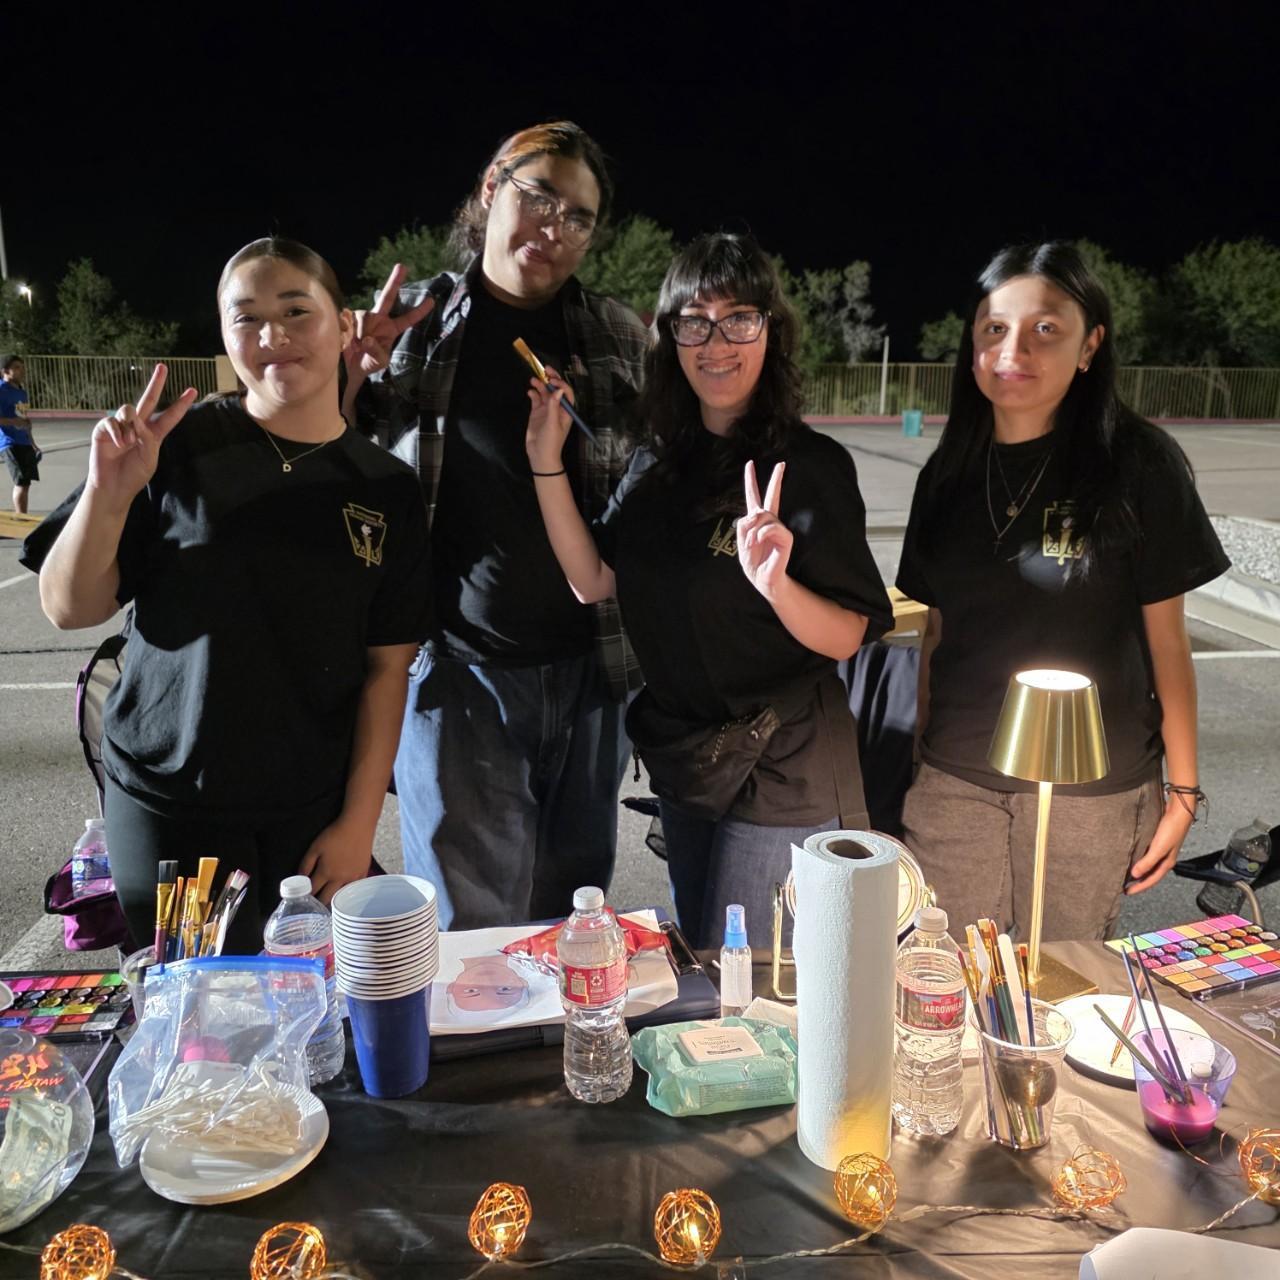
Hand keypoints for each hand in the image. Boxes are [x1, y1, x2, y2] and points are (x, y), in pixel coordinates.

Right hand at [87, 364, 196, 510]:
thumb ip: (147, 438)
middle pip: (148, 399)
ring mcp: (120, 426)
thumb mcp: (149, 458)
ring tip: (128, 444)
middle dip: (156, 383)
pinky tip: (119, 445)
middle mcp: (137, 426)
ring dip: (130, 427)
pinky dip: (117, 433)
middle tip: (163, 366)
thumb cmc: (133, 476)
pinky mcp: (104, 430)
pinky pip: (112, 421)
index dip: (181, 404)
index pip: (169, 416)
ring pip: (128, 409)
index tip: (192, 390)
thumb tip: (135, 419)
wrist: (113, 486)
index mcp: (153, 435)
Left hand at [297, 816, 374, 904]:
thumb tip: (300, 879)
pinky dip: (347, 893)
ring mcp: (353, 878)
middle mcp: (339, 879)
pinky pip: (354, 889)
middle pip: (327, 899)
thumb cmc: (334, 835)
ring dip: (333, 900)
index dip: (306, 897)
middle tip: (314, 904)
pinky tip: (344, 892)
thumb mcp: (315, 847)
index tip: (302, 899)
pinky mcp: (363, 873)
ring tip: (328, 901)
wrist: (357, 826)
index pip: (313, 892)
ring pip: (341, 897)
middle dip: (318, 903)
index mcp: (326, 872)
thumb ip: (305, 865)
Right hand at [345, 262, 436, 379]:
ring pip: (362, 317)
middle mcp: (378, 319)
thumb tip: (367, 339)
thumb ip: (376, 351)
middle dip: (394, 281)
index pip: (407, 319)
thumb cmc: (368, 364)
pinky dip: (347, 333)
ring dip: (358, 333)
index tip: (431, 301)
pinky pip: (347, 321)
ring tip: (355, 346)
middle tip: (403, 266)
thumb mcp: (378, 362)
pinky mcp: (348, 317)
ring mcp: (363, 317)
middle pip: (387, 297)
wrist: (349, 368)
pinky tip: (345, 341)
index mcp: (390, 329)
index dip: (418, 311)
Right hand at [525, 366, 573, 471]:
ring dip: (540, 385)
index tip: (552, 380)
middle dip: (551, 379)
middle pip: (555, 389)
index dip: (561, 384)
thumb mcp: (553, 424)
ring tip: (533, 380)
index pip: (566, 393)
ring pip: (544, 393)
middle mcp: (557, 408)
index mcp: (565, 411)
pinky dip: (533, 394)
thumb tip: (558, 390)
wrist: (540, 455)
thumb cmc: (551, 442)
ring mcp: (546, 410)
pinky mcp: (536, 413)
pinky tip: (530, 391)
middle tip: (545, 370)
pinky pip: (536, 399)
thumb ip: (554, 407)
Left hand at [736, 459, 791, 598]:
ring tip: (750, 543)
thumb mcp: (740, 540)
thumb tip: (754, 514)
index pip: (754, 497)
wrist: (762, 579)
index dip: (750, 480)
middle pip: (773, 496)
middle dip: (777, 479)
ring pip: (763, 516)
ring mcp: (779, 528)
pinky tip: (757, 542)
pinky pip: (771, 528)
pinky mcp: (786, 537)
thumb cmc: (752, 561)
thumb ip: (743, 524)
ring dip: (752, 530)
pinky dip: (761, 534)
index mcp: (757, 521)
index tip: (750, 464)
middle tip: (782, 463)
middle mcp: (770, 522)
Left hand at [1125, 797, 1194, 892]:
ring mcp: (1161, 850)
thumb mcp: (1159, 848)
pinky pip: (1146, 855)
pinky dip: (1138, 859)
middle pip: (1149, 874)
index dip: (1139, 887)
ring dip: (1138, 870)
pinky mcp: (1157, 841)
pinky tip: (1131, 857)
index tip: (1126, 892)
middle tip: (1124, 886)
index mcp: (1166, 863)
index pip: (1151, 880)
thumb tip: (1134, 875)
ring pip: (1148, 865)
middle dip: (1138, 881)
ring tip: (1125, 874)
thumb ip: (1147, 862)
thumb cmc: (1172, 829)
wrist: (1179, 810)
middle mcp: (1164, 858)